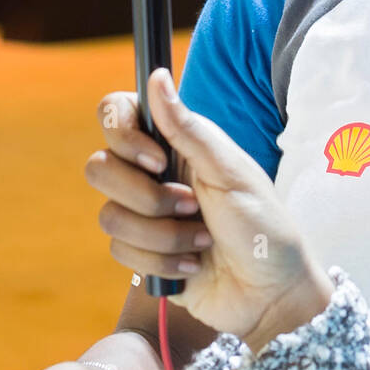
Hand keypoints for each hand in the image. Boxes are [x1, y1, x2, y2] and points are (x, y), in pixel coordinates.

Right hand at [87, 72, 333, 351]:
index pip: (117, 115)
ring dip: (162, 234)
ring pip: (109, 215)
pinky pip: (120, 252)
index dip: (122, 135)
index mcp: (174, 143)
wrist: (270, 294)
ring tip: (201, 239)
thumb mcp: (231, 172)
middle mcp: (152, 173)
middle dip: (147, 197)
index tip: (157, 159)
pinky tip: (192, 265)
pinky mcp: (141, 254)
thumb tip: (155, 75)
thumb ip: (188, 127)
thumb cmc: (262, 225)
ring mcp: (144, 214)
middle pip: (100, 167)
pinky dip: (161, 262)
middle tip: (192, 206)